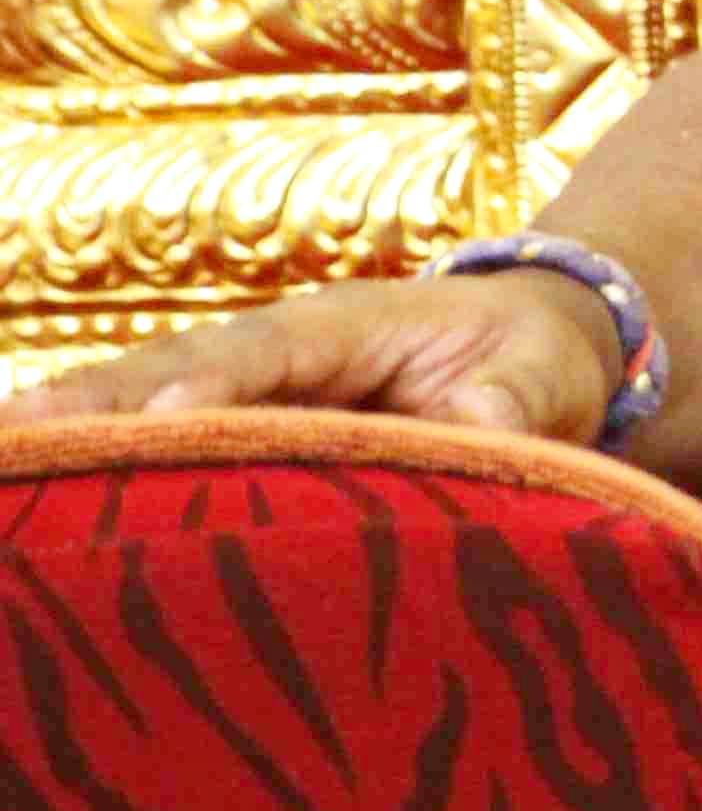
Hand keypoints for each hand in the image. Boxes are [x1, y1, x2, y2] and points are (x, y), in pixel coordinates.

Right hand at [14, 269, 625, 451]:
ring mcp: (252, 385)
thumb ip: (505, 406)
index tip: (164, 416)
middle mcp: (278, 349)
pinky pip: (158, 437)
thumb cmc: (536, 360)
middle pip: (171, 368)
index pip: (269, 353)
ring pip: (146, 401)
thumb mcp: (539, 380)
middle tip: (11, 436)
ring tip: (1, 455)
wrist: (535, 340)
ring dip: (71, 429)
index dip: (216, 383)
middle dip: (93, 401)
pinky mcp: (244, 425)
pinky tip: (33, 483)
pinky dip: (96, 455)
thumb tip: (469, 431)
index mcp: (347, 327)